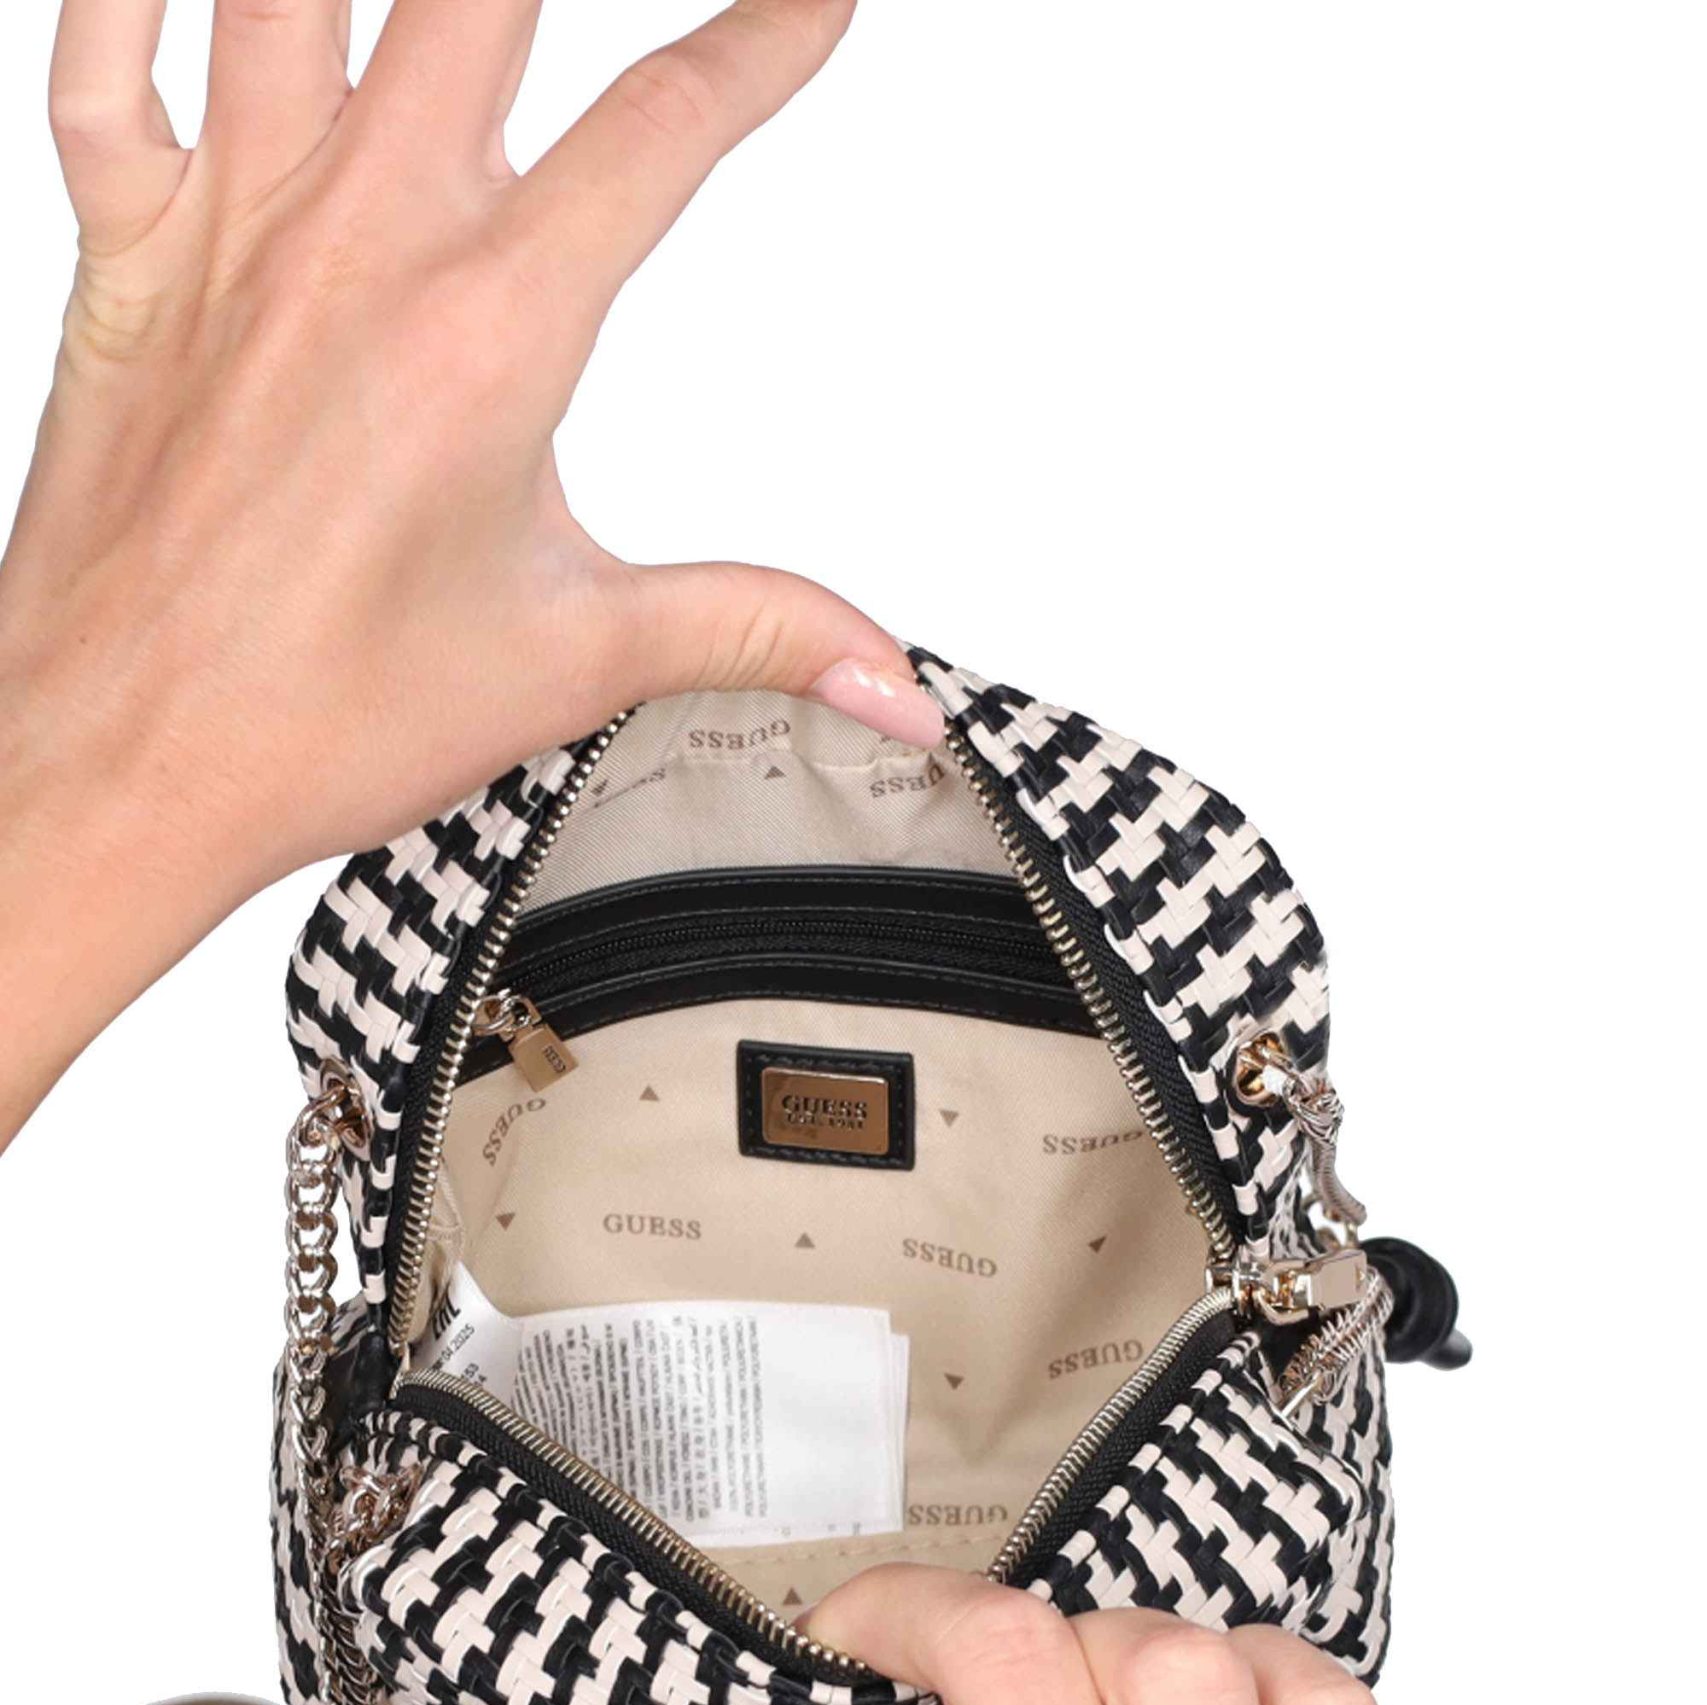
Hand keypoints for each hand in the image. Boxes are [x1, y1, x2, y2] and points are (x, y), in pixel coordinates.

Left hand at [0, 0, 935, 1140]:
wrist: (118, 761)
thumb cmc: (312, 720)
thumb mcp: (571, 666)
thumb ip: (750, 629)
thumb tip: (891, 681)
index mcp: (487, 335)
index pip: (667, 126)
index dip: (768, 34)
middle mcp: (359, 245)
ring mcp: (231, 230)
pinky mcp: (126, 255)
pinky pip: (97, 61)